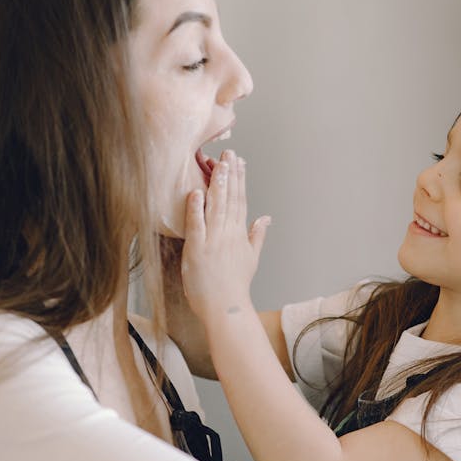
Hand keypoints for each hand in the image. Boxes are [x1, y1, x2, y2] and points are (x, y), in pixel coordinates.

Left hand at [181, 150, 269, 320]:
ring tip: (218, 164)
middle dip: (230, 174)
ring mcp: (213, 241)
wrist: (226, 308)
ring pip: (216, 207)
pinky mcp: (197, 250)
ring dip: (217, 184)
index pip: (241, 201)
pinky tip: (196, 191)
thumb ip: (257, 236)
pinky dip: (196, 208)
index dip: (240, 180)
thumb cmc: (235, 287)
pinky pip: (196, 224)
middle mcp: (228, 234)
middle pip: (230, 198)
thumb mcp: (251, 258)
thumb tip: (265, 219)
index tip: (240, 162)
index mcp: (239, 234)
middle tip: (229, 153)